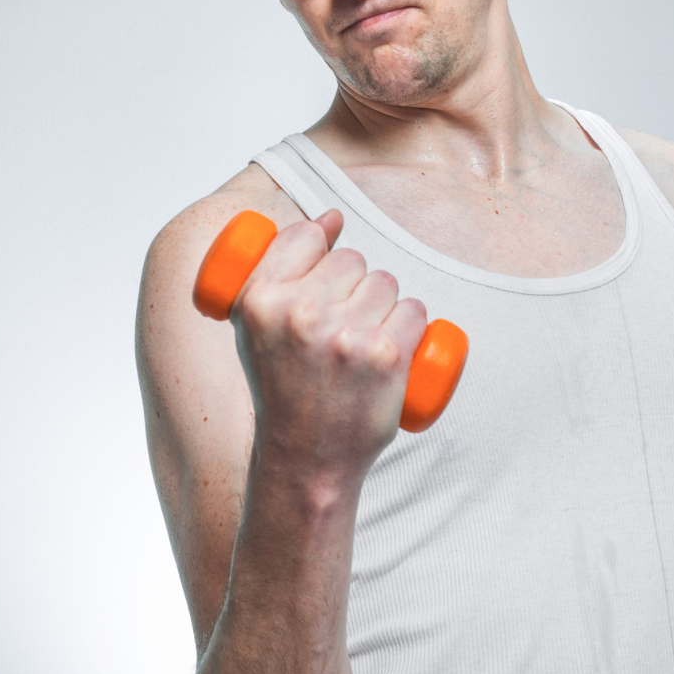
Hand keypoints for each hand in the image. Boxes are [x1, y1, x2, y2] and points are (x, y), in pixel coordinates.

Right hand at [230, 209, 427, 481]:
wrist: (307, 457)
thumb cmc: (283, 384)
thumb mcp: (258, 325)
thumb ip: (282, 265)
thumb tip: (334, 216)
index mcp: (259, 300)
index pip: (307, 237)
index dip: (320, 255)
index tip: (320, 288)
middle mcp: (300, 313)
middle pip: (352, 260)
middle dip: (353, 286)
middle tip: (339, 330)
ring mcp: (345, 335)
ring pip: (386, 283)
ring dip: (384, 305)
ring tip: (362, 342)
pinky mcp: (386, 356)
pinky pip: (415, 310)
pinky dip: (412, 325)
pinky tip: (395, 347)